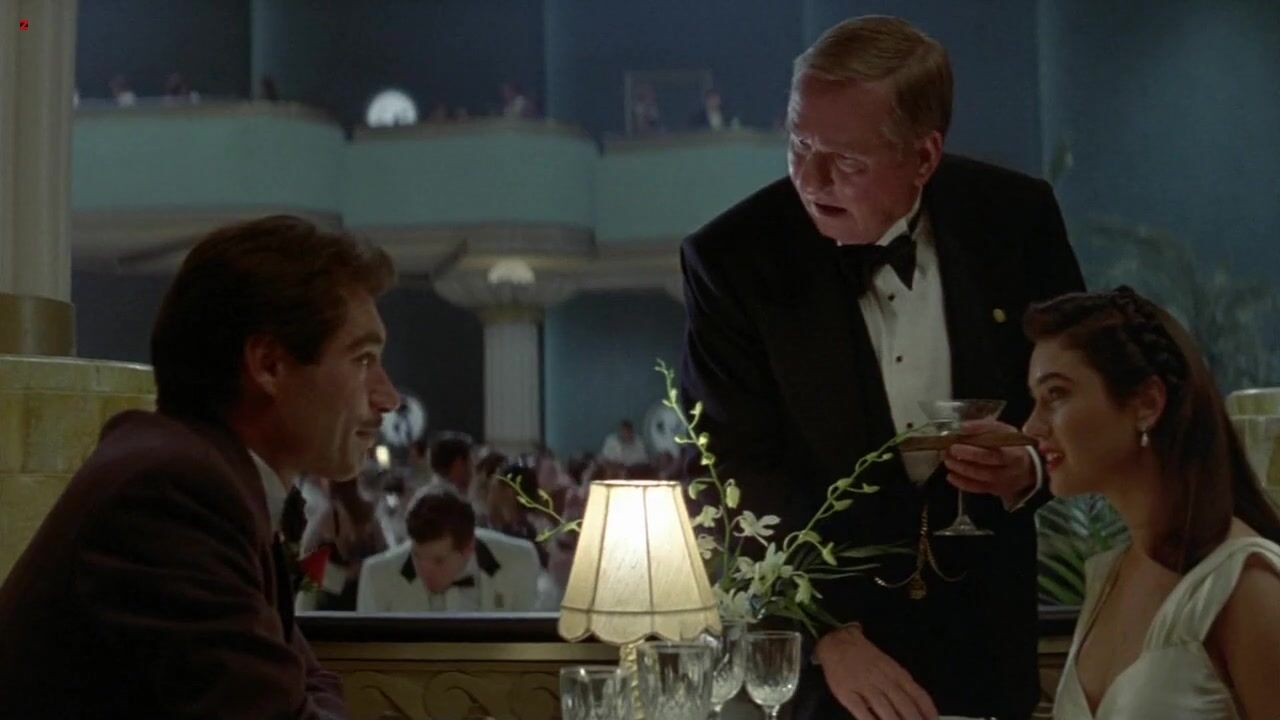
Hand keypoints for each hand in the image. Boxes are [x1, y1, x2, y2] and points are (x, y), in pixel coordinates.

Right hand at [815, 625, 937, 719]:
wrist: (838, 643)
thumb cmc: (867, 657)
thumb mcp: (890, 666)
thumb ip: (904, 686)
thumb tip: (921, 709)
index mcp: (896, 673)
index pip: (918, 695)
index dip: (928, 711)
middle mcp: (884, 680)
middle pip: (904, 705)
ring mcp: (865, 687)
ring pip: (885, 710)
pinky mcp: (847, 693)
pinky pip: (861, 712)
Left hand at [943, 418, 1034, 506]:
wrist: (1029, 468)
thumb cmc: (1013, 446)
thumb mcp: (1004, 431)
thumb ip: (984, 427)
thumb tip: (963, 427)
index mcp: (1014, 454)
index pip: (995, 452)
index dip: (975, 448)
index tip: (959, 441)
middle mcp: (1010, 471)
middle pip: (987, 466)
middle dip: (966, 457)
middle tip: (950, 450)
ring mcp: (1003, 482)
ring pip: (981, 478)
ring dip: (961, 470)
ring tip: (947, 460)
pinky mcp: (995, 490)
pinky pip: (977, 489)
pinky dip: (962, 483)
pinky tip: (951, 476)